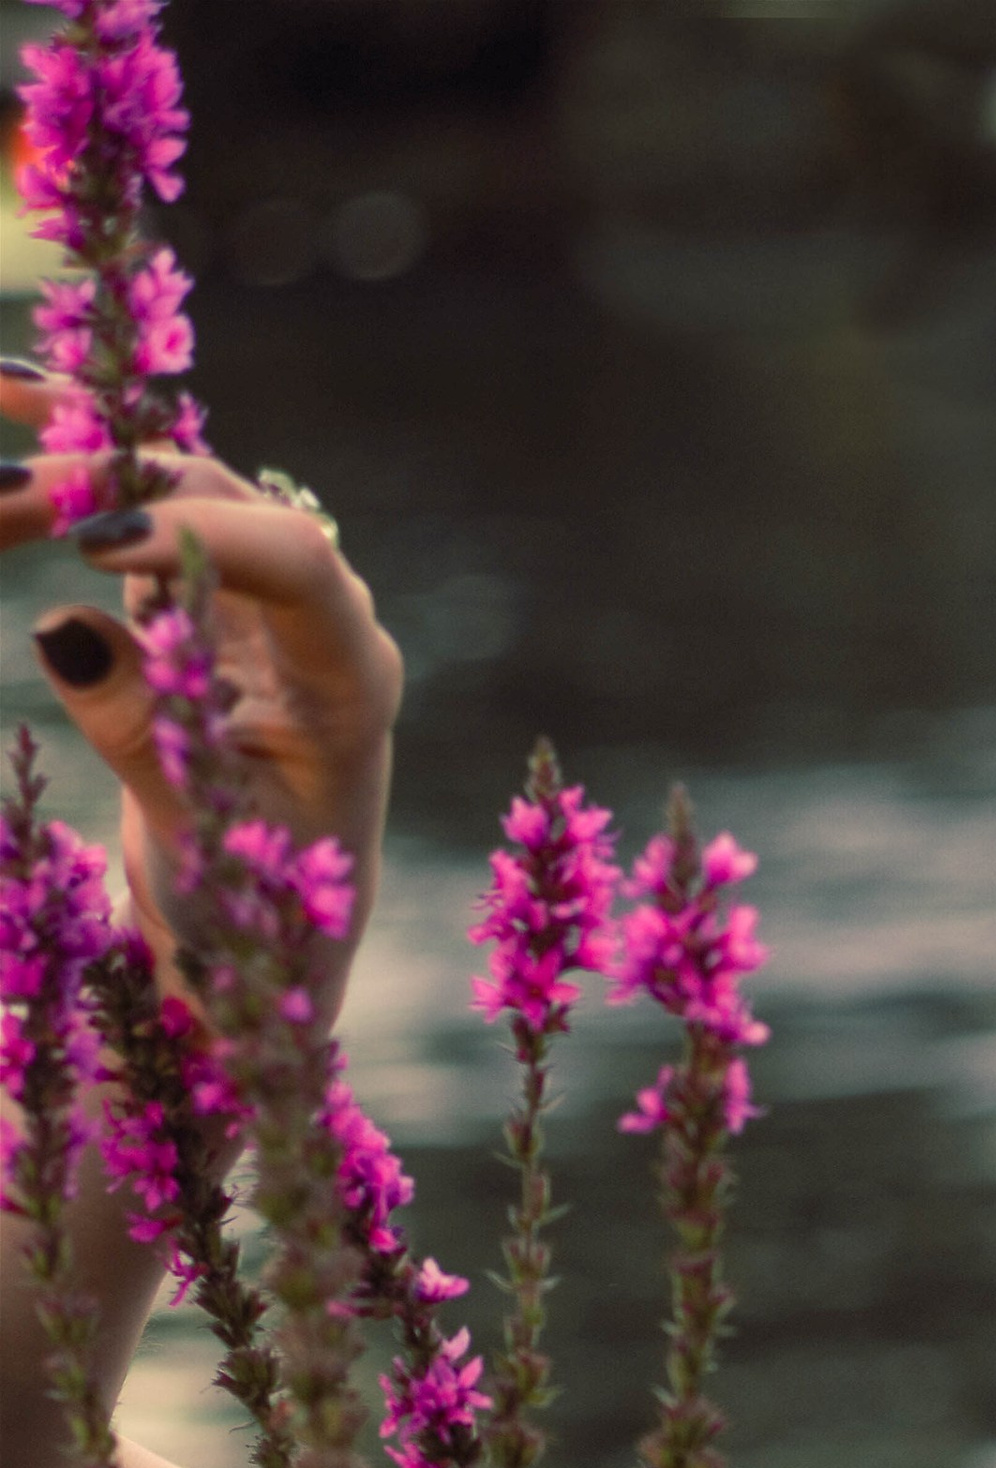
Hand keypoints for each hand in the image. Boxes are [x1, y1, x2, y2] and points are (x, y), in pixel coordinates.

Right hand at [0, 377, 400, 1003]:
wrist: (266, 924)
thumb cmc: (256, 901)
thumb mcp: (197, 837)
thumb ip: (141, 737)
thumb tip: (64, 623)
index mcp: (350, 680)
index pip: (294, 563)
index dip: (195, 534)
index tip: (90, 546)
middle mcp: (318, 618)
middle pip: (221, 503)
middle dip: (109, 487)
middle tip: (1, 495)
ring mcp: (263, 598)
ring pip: (171, 489)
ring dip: (76, 467)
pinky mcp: (208, 594)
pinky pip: (139, 510)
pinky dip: (76, 476)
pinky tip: (11, 404)